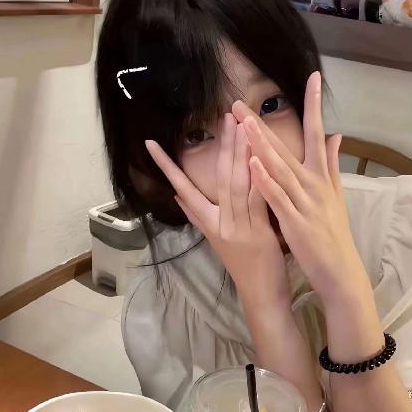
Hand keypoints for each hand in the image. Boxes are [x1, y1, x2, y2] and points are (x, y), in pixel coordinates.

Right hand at [144, 115, 291, 313]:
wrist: (260, 295)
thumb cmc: (243, 266)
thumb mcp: (217, 240)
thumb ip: (200, 217)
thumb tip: (178, 196)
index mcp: (208, 224)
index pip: (183, 191)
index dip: (167, 168)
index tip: (151, 144)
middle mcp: (219, 223)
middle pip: (217, 179)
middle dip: (220, 146)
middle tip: (221, 115)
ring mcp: (237, 228)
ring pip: (235, 185)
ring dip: (238, 153)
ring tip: (239, 125)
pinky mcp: (257, 233)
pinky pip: (256, 201)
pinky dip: (256, 179)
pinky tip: (257, 158)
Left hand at [233, 71, 370, 307]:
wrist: (341, 269)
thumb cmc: (334, 233)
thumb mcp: (336, 196)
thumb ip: (334, 165)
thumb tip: (338, 135)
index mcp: (321, 177)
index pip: (317, 134)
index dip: (315, 105)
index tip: (313, 76)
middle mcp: (314, 184)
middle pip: (286, 148)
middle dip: (262, 124)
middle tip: (238, 102)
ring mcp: (305, 202)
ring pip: (280, 168)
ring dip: (261, 144)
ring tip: (242, 122)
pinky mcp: (295, 222)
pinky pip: (278, 198)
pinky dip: (266, 180)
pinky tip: (253, 163)